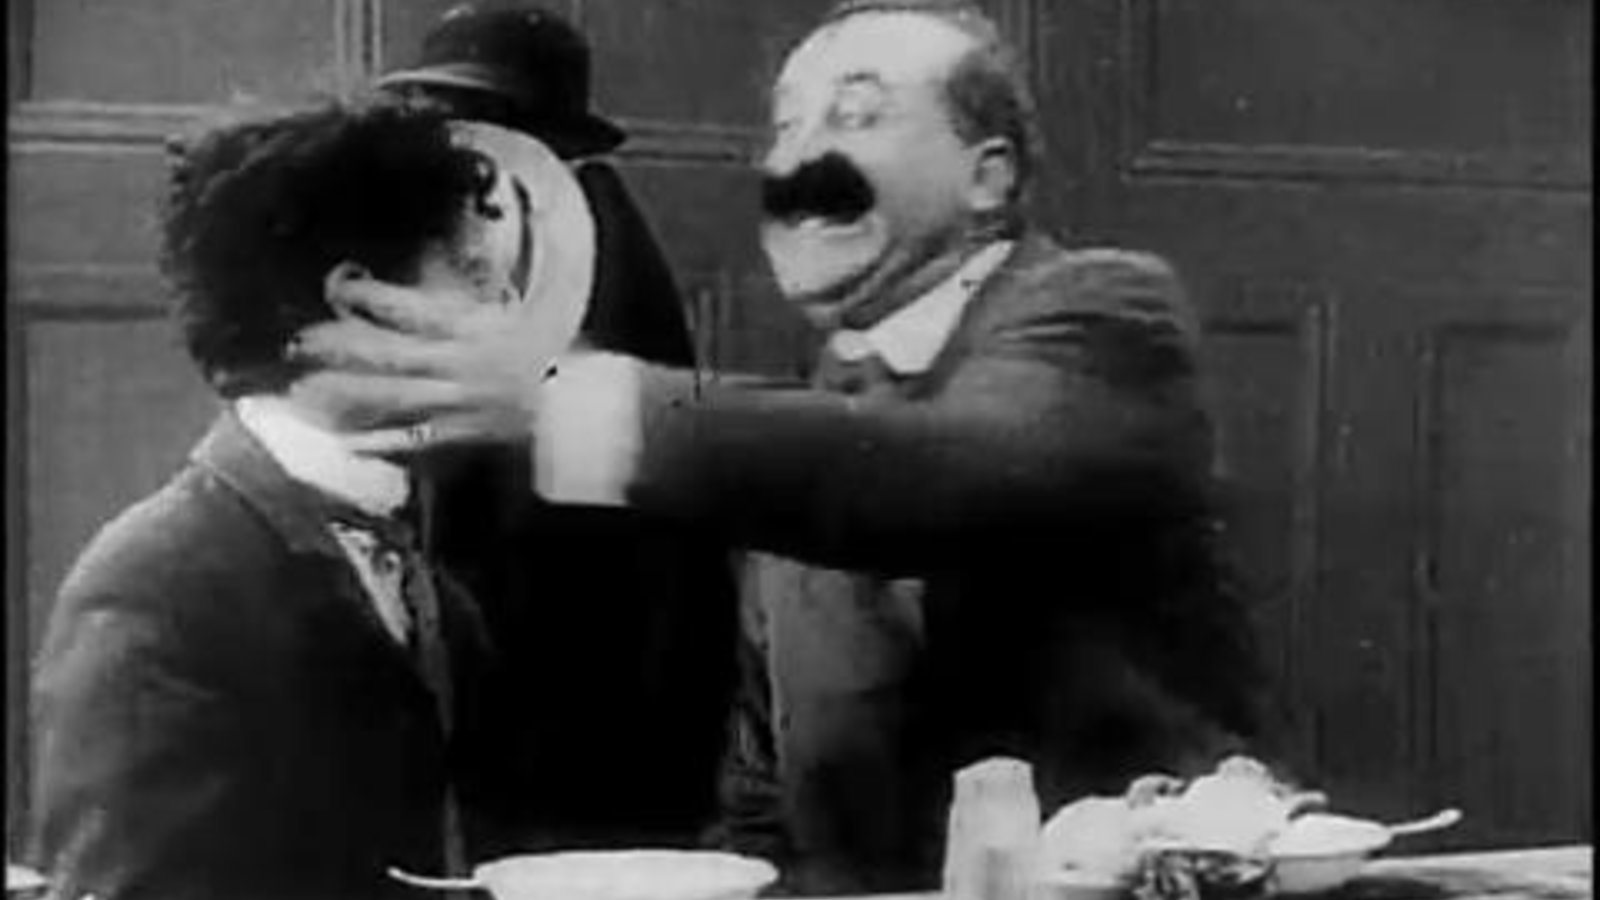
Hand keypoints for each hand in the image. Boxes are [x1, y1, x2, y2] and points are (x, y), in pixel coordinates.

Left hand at [290, 267, 566, 455]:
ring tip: (305, 389)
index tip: (339, 285)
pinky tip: (347, 442)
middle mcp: (462, 362)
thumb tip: (462, 257)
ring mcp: (461, 402)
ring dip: (349, 393)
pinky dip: (382, 442)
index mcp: (477, 327)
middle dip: (343, 345)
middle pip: (391, 352)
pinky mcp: (465, 435)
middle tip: (300, 341)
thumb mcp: (527, 312)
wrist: (590, 406)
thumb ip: (488, 293)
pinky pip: (417, 439)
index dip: (372, 297)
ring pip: (394, 395)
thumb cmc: (561, 355)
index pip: (414, 309)